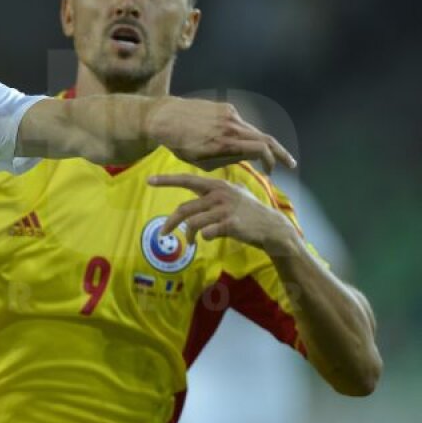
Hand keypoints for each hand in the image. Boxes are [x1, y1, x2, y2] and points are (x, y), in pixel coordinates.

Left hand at [147, 97, 295, 171]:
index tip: (271, 172)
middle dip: (280, 153)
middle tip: (290, 165)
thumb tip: (247, 159)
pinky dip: (247, 134)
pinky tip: (244, 142)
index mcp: (226, 142)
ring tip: (270, 156)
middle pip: (265, 138)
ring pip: (254, 130)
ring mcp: (230, 114)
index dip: (271, 161)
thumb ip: (226, 160)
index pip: (261, 149)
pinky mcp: (225, 107)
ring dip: (264, 143)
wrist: (163, 117)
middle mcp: (231, 126)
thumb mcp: (200, 161)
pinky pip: (242, 123)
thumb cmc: (178, 144)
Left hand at [148, 173, 296, 249]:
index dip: (167, 180)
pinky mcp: (230, 223)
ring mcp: (225, 209)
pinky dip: (202, 238)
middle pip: (184, 209)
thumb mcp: (234, 195)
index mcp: (216, 186)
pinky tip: (206, 240)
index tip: (149, 180)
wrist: (271, 228)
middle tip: (163, 233)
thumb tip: (196, 193)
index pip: (187, 180)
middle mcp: (219, 194)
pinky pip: (206, 233)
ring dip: (189, 236)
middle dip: (170, 223)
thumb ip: (214, 193)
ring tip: (190, 242)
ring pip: (192, 223)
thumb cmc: (249, 212)